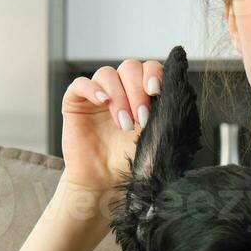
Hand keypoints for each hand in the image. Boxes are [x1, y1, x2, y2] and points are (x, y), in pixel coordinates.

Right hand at [60, 58, 163, 197]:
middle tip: (141, 119)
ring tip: (124, 124)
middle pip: (129, 67)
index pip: (149, 69)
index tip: (156, 91)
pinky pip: (80, 83)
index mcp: (141, 94)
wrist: (104, 183)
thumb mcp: (153, 137)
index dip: (154, 74)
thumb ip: (163, 115)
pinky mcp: (75, 102)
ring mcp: (97, 94)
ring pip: (107, 73)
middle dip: (137, 91)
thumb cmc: (129, 162)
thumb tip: (176, 96)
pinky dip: (92, 88)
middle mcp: (120, 89)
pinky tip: (103, 102)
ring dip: (119, 96)